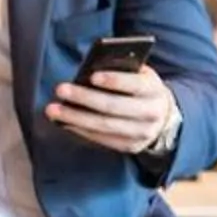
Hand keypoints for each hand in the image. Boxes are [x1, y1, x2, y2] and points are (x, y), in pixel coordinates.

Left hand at [47, 65, 177, 154]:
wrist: (162, 117)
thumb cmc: (141, 88)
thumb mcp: (139, 74)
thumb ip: (122, 69)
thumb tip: (90, 70)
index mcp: (155, 90)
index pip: (136, 85)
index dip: (114, 81)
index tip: (92, 76)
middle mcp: (151, 114)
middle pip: (114, 107)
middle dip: (85, 98)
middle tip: (61, 89)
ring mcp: (141, 134)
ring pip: (104, 126)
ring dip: (75, 118)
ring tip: (53, 110)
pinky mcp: (130, 147)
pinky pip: (101, 139)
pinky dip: (80, 130)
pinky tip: (64, 122)